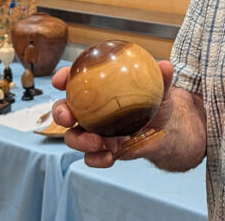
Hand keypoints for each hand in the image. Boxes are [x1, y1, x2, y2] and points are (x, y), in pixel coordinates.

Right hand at [51, 60, 174, 167]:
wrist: (165, 131)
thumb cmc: (156, 104)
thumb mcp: (161, 91)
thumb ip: (162, 80)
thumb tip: (165, 65)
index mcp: (97, 91)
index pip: (73, 81)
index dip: (62, 79)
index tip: (60, 80)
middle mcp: (89, 112)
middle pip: (63, 112)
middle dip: (59, 114)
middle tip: (69, 117)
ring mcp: (92, 133)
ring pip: (73, 138)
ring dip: (81, 141)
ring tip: (98, 142)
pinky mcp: (101, 151)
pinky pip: (91, 158)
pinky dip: (97, 158)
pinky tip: (110, 156)